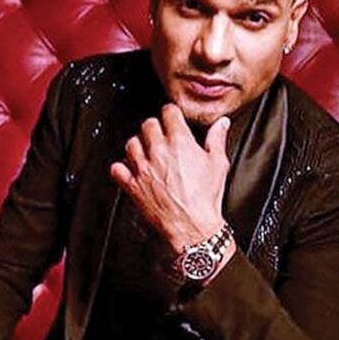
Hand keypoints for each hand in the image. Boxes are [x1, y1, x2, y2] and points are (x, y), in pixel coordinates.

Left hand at [110, 104, 230, 253]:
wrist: (193, 226)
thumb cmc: (206, 198)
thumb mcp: (218, 164)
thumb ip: (217, 139)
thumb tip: (221, 123)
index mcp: (179, 142)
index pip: (168, 112)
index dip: (171, 114)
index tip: (172, 118)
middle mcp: (158, 152)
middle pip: (147, 125)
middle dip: (154, 128)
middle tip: (160, 136)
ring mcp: (143, 168)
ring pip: (130, 144)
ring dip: (138, 146)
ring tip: (146, 152)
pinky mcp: (132, 185)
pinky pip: (117, 168)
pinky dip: (121, 167)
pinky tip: (130, 169)